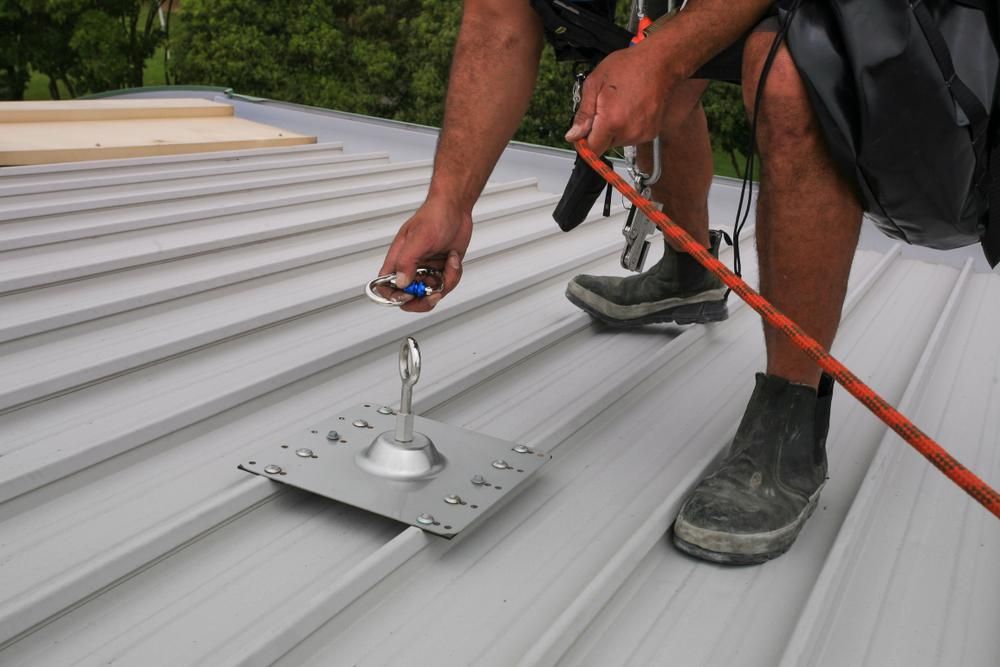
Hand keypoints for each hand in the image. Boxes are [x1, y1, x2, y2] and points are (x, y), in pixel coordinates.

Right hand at [378, 197, 472, 312]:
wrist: (456, 208)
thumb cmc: (434, 216)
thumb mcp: (419, 238)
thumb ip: (407, 261)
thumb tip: (401, 283)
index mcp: (398, 259)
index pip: (386, 286)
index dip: (394, 297)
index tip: (408, 295)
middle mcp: (411, 267)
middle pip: (409, 297)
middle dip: (423, 299)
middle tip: (434, 292)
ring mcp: (427, 269)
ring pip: (431, 293)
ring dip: (445, 282)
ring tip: (450, 262)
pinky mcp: (441, 269)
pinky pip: (446, 284)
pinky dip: (453, 274)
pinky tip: (453, 258)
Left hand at [564, 43, 675, 153]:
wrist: (658, 62)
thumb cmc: (628, 67)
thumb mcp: (594, 84)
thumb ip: (583, 114)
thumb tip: (573, 135)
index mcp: (611, 121)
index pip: (591, 149)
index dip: (583, 142)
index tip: (583, 131)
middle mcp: (628, 132)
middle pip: (604, 145)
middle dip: (599, 131)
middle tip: (605, 107)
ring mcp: (642, 134)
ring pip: (617, 142)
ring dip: (614, 129)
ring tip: (620, 106)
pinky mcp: (651, 133)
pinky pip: (631, 137)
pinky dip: (627, 127)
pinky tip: (631, 109)